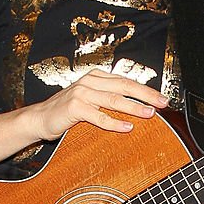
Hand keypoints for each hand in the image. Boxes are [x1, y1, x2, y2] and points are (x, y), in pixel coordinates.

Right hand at [28, 71, 167, 141]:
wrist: (40, 118)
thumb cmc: (68, 111)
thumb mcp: (91, 100)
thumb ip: (110, 98)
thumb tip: (139, 106)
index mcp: (97, 76)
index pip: (126, 81)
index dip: (146, 90)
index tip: (163, 98)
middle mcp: (90, 81)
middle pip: (124, 87)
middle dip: (146, 95)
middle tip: (163, 103)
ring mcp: (81, 93)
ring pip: (114, 100)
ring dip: (134, 107)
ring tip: (150, 114)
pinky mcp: (74, 107)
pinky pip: (98, 116)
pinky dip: (114, 122)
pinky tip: (127, 127)